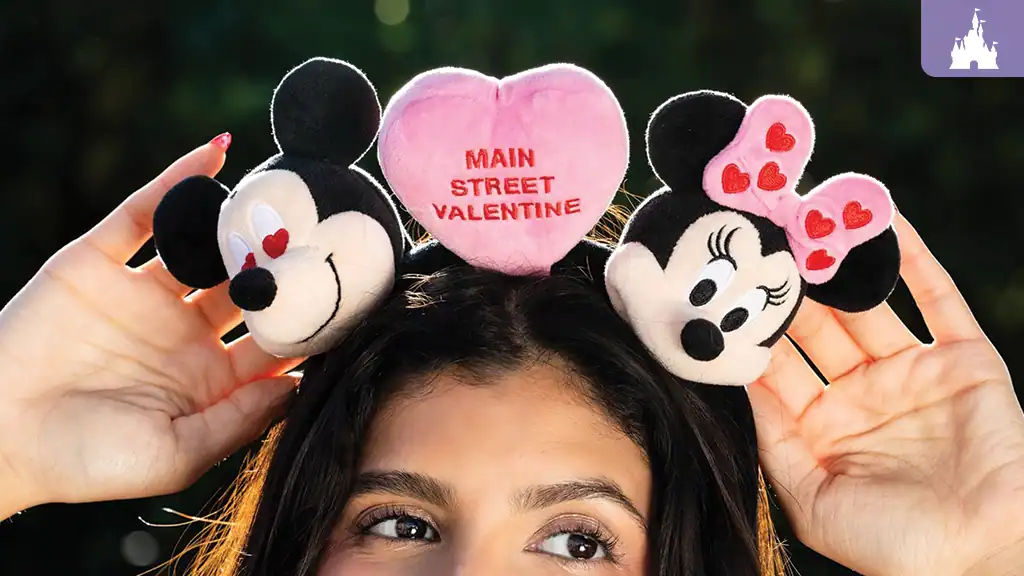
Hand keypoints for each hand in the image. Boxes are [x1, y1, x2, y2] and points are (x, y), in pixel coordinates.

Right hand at [0, 139, 299, 516]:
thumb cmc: (90, 461)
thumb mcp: (178, 452)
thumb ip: (240, 417)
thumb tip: (301, 384)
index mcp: (210, 376)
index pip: (274, 338)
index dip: (310, 317)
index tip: (352, 292)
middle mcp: (185, 330)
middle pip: (247, 285)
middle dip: (283, 262)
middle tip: (326, 230)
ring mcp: (143, 293)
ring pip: (203, 246)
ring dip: (239, 221)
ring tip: (283, 189)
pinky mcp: (99, 263)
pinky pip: (144, 213)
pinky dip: (178, 182)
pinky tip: (217, 155)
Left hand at [748, 213, 1023, 575]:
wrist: (981, 561)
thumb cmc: (892, 545)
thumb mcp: (810, 497)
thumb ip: (772, 437)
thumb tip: (733, 376)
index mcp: (820, 425)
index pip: (776, 363)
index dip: (751, 326)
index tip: (721, 284)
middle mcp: (861, 393)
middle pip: (816, 325)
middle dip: (790, 284)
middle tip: (760, 234)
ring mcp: (913, 373)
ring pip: (868, 304)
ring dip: (839, 262)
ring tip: (807, 216)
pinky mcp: (964, 362)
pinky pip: (936, 298)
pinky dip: (912, 257)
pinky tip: (882, 218)